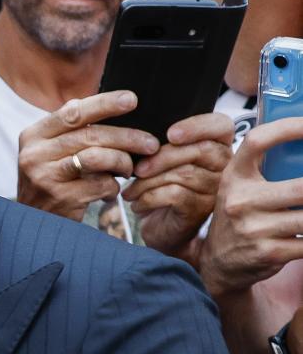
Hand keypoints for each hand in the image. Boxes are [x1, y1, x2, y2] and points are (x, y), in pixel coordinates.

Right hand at [17, 91, 158, 220]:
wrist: (33, 225)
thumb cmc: (49, 182)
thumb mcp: (49, 152)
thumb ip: (70, 130)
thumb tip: (107, 103)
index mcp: (33, 136)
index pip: (73, 113)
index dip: (104, 103)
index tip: (131, 99)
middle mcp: (34, 154)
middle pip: (90, 135)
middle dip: (126, 137)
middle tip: (151, 143)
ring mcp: (45, 177)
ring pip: (96, 158)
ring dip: (122, 162)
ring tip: (130, 169)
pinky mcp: (60, 198)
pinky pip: (99, 185)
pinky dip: (112, 187)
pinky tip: (110, 191)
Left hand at [122, 111, 232, 259]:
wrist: (159, 228)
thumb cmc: (161, 189)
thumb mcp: (163, 161)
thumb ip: (165, 145)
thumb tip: (146, 140)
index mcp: (217, 146)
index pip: (221, 126)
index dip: (197, 126)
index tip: (170, 134)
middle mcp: (223, 167)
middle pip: (201, 150)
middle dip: (163, 157)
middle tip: (138, 169)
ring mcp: (214, 190)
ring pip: (184, 174)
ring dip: (149, 181)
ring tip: (131, 191)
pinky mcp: (201, 209)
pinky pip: (175, 194)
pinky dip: (149, 197)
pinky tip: (137, 204)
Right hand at [199, 117, 302, 297]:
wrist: (218, 264)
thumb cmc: (237, 218)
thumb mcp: (239, 187)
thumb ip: (263, 166)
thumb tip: (301, 146)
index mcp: (234, 177)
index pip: (257, 141)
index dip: (288, 128)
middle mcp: (241, 201)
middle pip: (301, 187)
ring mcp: (254, 229)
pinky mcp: (269, 252)